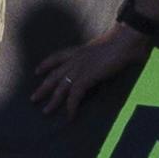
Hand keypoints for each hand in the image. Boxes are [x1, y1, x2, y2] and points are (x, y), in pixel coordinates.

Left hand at [27, 20, 152, 115]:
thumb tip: (103, 61)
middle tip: (33, 98)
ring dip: (53, 101)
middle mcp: (75, 59)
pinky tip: (70, 116)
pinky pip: (74, 96)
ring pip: (60, 88)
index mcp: (79, 50)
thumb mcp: (105, 47)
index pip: (56, 57)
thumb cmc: (121, 41)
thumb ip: (100, 55)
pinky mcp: (86, 77)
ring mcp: (79, 68)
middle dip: (43, 88)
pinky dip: (71, 107)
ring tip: (45, 111)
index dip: (45, 64)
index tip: (37, 71)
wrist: (124, 41)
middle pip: (53, 76)